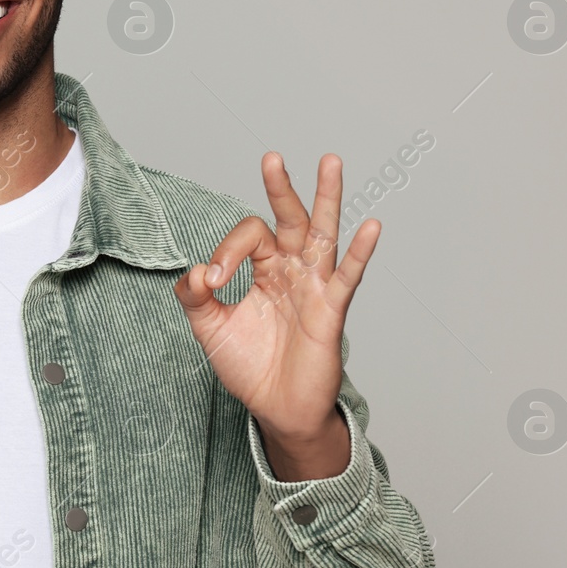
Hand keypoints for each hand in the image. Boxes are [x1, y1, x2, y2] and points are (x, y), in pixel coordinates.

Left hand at [173, 152, 377, 479]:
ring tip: (330, 162)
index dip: (226, 252)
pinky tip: (371, 226)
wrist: (276, 409)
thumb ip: (195, 297)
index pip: (248, 237)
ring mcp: (314, 287)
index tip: (212, 282)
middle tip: (272, 158)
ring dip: (326, 198)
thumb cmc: (249, 366)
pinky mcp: (331, 311)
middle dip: (281, 189)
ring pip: (323, 234)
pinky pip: (347, 277)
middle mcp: (291, 270)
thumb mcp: (210, 329)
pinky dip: (362, 252)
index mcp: (263, 270)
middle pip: (289, 219)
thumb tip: (195, 270)